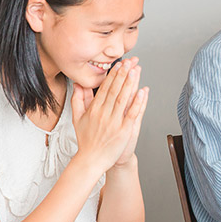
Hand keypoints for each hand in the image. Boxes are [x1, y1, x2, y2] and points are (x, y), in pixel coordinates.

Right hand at [70, 58, 146, 173]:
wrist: (91, 160)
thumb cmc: (87, 140)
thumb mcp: (77, 118)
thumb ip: (78, 100)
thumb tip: (78, 85)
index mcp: (94, 109)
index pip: (105, 88)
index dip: (113, 75)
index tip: (119, 63)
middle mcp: (103, 113)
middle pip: (114, 90)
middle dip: (123, 74)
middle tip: (129, 61)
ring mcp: (114, 121)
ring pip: (123, 99)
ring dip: (130, 83)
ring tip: (136, 70)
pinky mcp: (123, 130)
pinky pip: (132, 113)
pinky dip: (138, 102)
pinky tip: (143, 91)